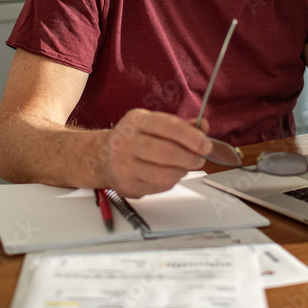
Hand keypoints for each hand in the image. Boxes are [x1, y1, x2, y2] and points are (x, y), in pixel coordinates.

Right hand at [96, 109, 212, 197]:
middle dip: (190, 158)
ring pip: (164, 174)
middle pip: (167, 152)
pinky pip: (157, 188)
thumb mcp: (153, 124)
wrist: (101, 157)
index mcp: (137, 120)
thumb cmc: (132, 139)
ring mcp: (124, 164)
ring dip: (181, 172)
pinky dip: (169, 183)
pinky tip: (168, 175)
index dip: (192, 137)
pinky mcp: (126, 184)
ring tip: (184, 168)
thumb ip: (180, 126)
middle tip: (198, 159)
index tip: (206, 145)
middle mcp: (126, 141)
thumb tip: (203, 126)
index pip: (170, 127)